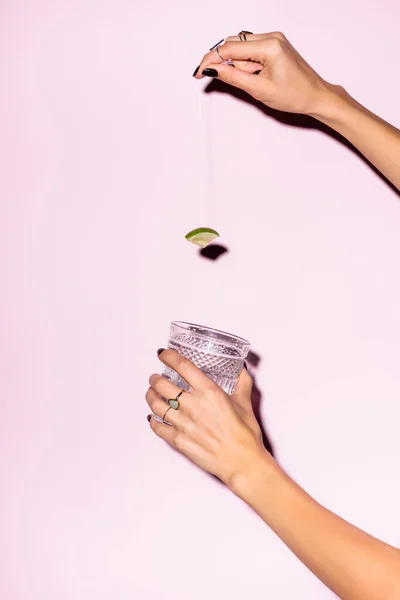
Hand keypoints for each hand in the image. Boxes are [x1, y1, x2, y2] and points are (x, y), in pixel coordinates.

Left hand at [145, 350, 272, 487]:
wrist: (242, 462)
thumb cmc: (245, 434)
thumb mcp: (245, 402)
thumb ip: (242, 382)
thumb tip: (241, 369)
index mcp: (209, 392)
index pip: (183, 366)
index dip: (170, 357)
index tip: (164, 354)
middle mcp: (193, 405)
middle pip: (162, 384)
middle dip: (156, 378)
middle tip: (156, 377)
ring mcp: (183, 423)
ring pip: (156, 404)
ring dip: (150, 396)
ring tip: (151, 393)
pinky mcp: (178, 440)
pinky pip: (157, 427)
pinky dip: (152, 421)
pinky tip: (153, 418)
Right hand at [194, 32, 336, 116]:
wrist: (315, 96)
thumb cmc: (295, 95)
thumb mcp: (259, 90)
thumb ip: (233, 78)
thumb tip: (213, 70)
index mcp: (269, 46)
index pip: (229, 49)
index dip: (211, 61)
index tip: (199, 72)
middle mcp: (271, 37)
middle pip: (233, 46)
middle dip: (228, 65)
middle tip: (231, 81)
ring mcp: (273, 39)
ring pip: (241, 49)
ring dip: (241, 67)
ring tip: (258, 81)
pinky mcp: (274, 45)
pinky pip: (250, 51)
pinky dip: (248, 64)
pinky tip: (258, 76)